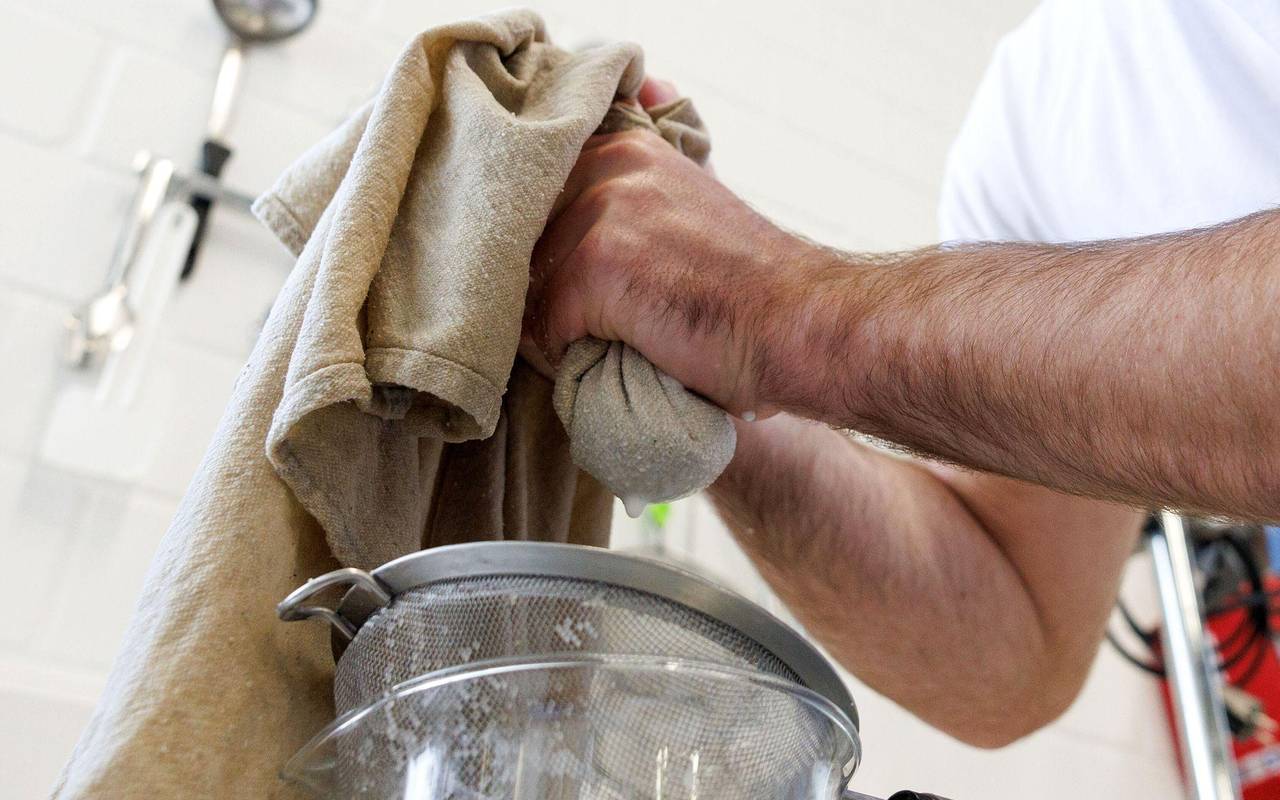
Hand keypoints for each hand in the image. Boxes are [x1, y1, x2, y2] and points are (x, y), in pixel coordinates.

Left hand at [524, 80, 813, 416]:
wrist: (796, 324)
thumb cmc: (745, 284)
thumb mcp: (692, 201)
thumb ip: (643, 173)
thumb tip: (643, 95)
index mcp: (627, 147)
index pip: (537, 199)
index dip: (551, 248)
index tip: (587, 282)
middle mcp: (610, 165)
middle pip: (525, 242)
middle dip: (545, 286)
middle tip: (595, 319)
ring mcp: (603, 210)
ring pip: (530, 285)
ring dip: (555, 324)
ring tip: (608, 339)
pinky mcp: (598, 264)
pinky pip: (542, 324)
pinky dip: (566, 353)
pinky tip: (611, 354)